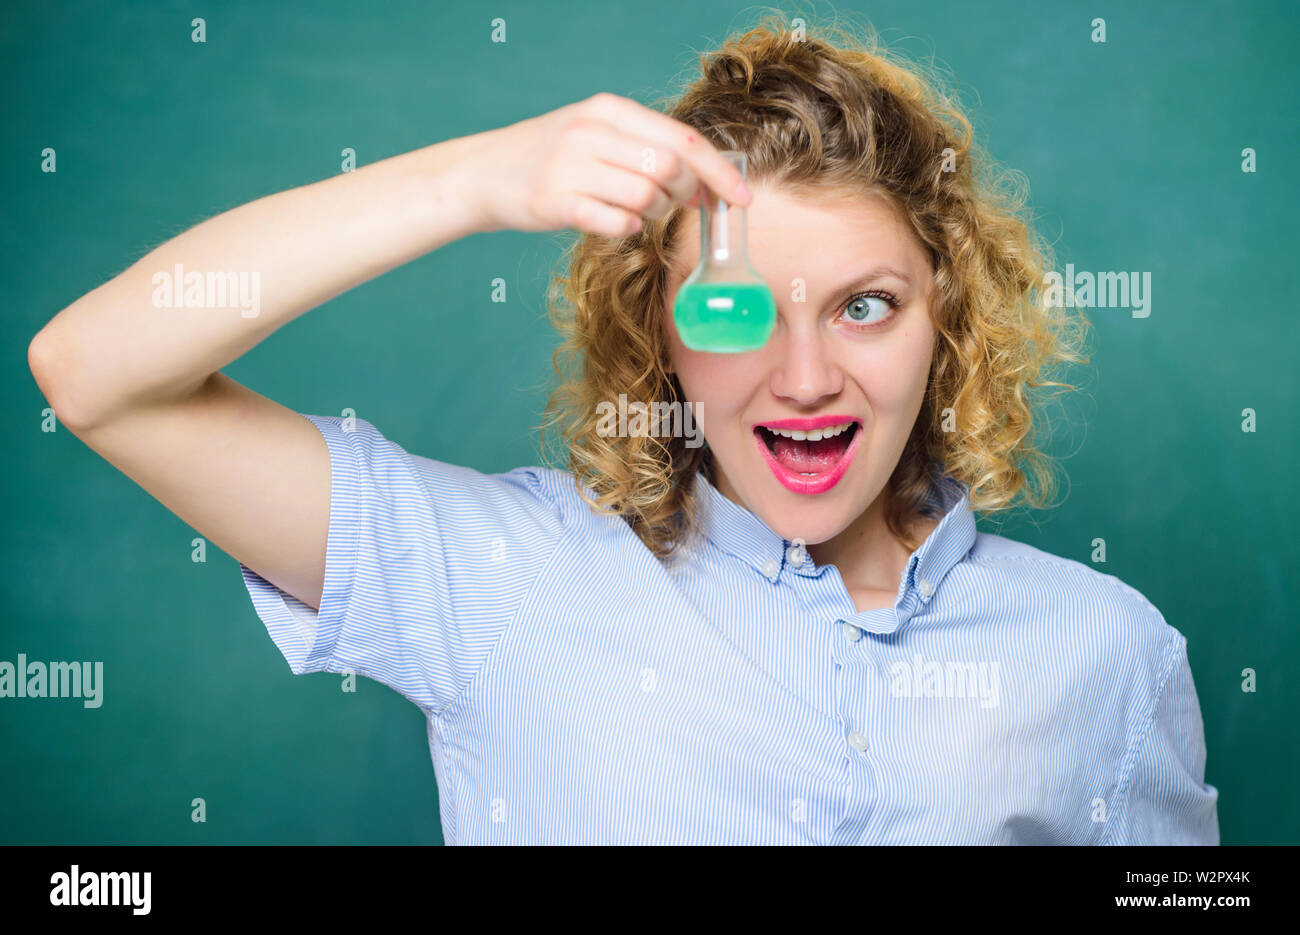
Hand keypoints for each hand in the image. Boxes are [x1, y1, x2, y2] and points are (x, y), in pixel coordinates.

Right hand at [464, 92, 751, 237]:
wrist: (483, 173)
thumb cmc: (549, 158)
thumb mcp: (595, 133)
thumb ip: (645, 148)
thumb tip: (706, 182)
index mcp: (608, 110)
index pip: (682, 137)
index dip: (719, 170)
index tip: (742, 197)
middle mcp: (591, 132)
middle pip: (670, 167)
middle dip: (685, 194)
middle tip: (673, 204)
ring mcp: (570, 166)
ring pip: (647, 196)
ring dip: (654, 214)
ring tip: (636, 212)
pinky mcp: (554, 202)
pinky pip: (615, 222)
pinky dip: (627, 229)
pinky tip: (616, 223)